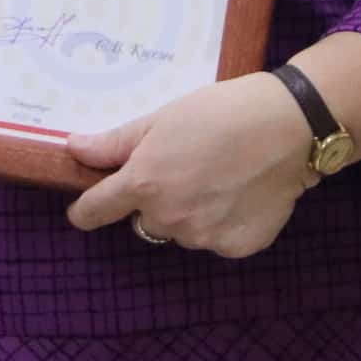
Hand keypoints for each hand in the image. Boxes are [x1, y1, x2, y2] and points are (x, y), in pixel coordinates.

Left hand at [64, 72, 319, 257]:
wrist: (286, 126)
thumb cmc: (218, 113)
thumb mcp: (159, 119)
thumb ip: (114, 143)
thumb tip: (73, 150)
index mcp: (142, 185)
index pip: (94, 212)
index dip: (85, 211)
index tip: (85, 210)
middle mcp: (168, 218)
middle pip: (144, 221)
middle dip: (154, 202)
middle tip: (181, 170)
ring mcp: (204, 237)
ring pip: (182, 232)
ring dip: (189, 214)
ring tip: (217, 178)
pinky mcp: (237, 247)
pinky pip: (216, 240)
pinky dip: (222, 224)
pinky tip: (239, 194)